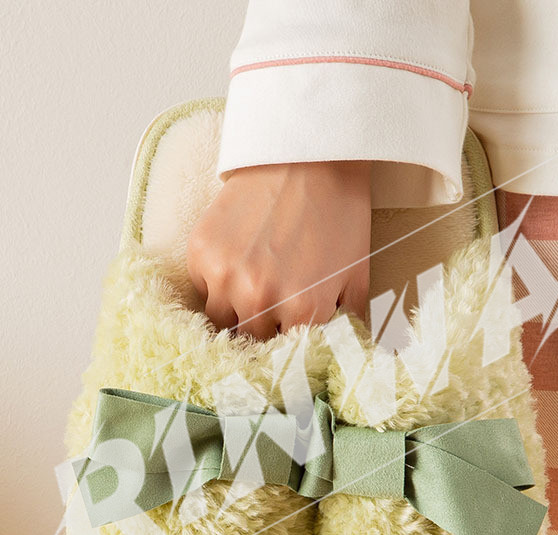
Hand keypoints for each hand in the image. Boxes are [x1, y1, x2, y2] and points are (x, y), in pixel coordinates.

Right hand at [186, 160, 371, 338]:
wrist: (308, 155)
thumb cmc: (338, 215)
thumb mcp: (356, 275)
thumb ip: (347, 324)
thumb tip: (340, 356)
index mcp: (303, 310)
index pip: (285, 356)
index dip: (286, 346)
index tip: (285, 339)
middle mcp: (260, 299)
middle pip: (250, 341)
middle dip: (262, 327)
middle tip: (270, 305)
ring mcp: (226, 275)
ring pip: (220, 319)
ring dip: (234, 308)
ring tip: (251, 281)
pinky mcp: (201, 251)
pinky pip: (201, 286)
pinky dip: (215, 280)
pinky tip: (236, 256)